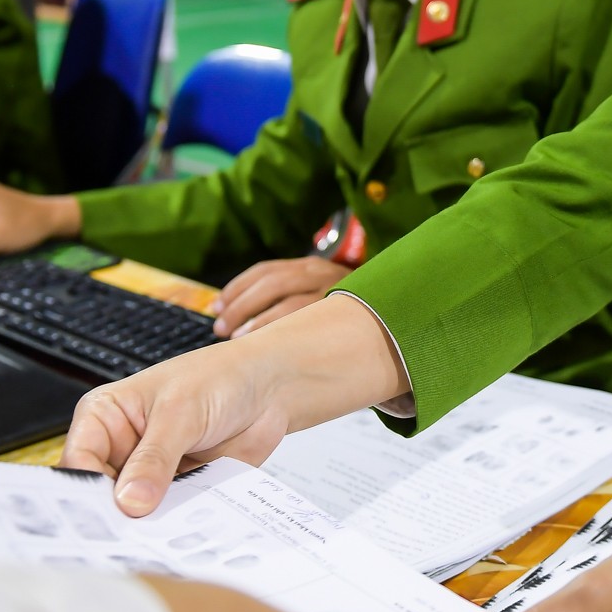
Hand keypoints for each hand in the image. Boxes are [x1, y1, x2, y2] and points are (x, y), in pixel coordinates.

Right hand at [61, 292, 408, 515]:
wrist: (272, 387)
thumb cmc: (222, 378)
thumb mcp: (182, 411)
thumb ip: (155, 457)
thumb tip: (129, 502)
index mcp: (105, 417)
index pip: (78, 462)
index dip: (85, 492)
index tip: (103, 518)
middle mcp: (120, 448)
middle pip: (101, 495)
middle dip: (115, 517)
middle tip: (128, 540)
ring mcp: (149, 473)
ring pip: (134, 513)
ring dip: (147, 527)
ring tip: (156, 544)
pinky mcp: (178, 491)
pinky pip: (168, 517)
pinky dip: (175, 527)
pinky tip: (182, 537)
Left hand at [214, 257, 347, 337]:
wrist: (395, 314)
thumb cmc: (344, 312)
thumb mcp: (316, 293)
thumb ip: (288, 297)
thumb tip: (234, 315)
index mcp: (311, 265)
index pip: (266, 270)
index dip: (237, 287)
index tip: (216, 306)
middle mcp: (323, 274)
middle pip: (273, 284)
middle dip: (241, 305)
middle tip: (221, 327)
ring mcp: (335, 294)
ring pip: (288, 305)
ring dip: (257, 321)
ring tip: (237, 338)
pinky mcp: (345, 314)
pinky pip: (305, 322)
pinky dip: (278, 332)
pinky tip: (263, 346)